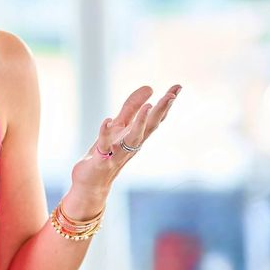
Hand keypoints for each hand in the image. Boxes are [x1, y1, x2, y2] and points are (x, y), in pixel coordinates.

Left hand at [68, 84, 180, 203]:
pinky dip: (105, 133)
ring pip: (133, 138)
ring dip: (141, 122)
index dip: (166, 103)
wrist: (91, 182)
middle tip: (172, 95)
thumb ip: (132, 108)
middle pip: (150, 127)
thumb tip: (150, 87)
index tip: (178, 87)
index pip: (155, 117)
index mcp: (136, 135)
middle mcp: (131, 145)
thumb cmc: (106, 153)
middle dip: (161, 111)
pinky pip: (104, 146)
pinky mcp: (102, 161)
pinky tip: (107, 120)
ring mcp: (118, 153)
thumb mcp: (119, 126)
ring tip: (148, 106)